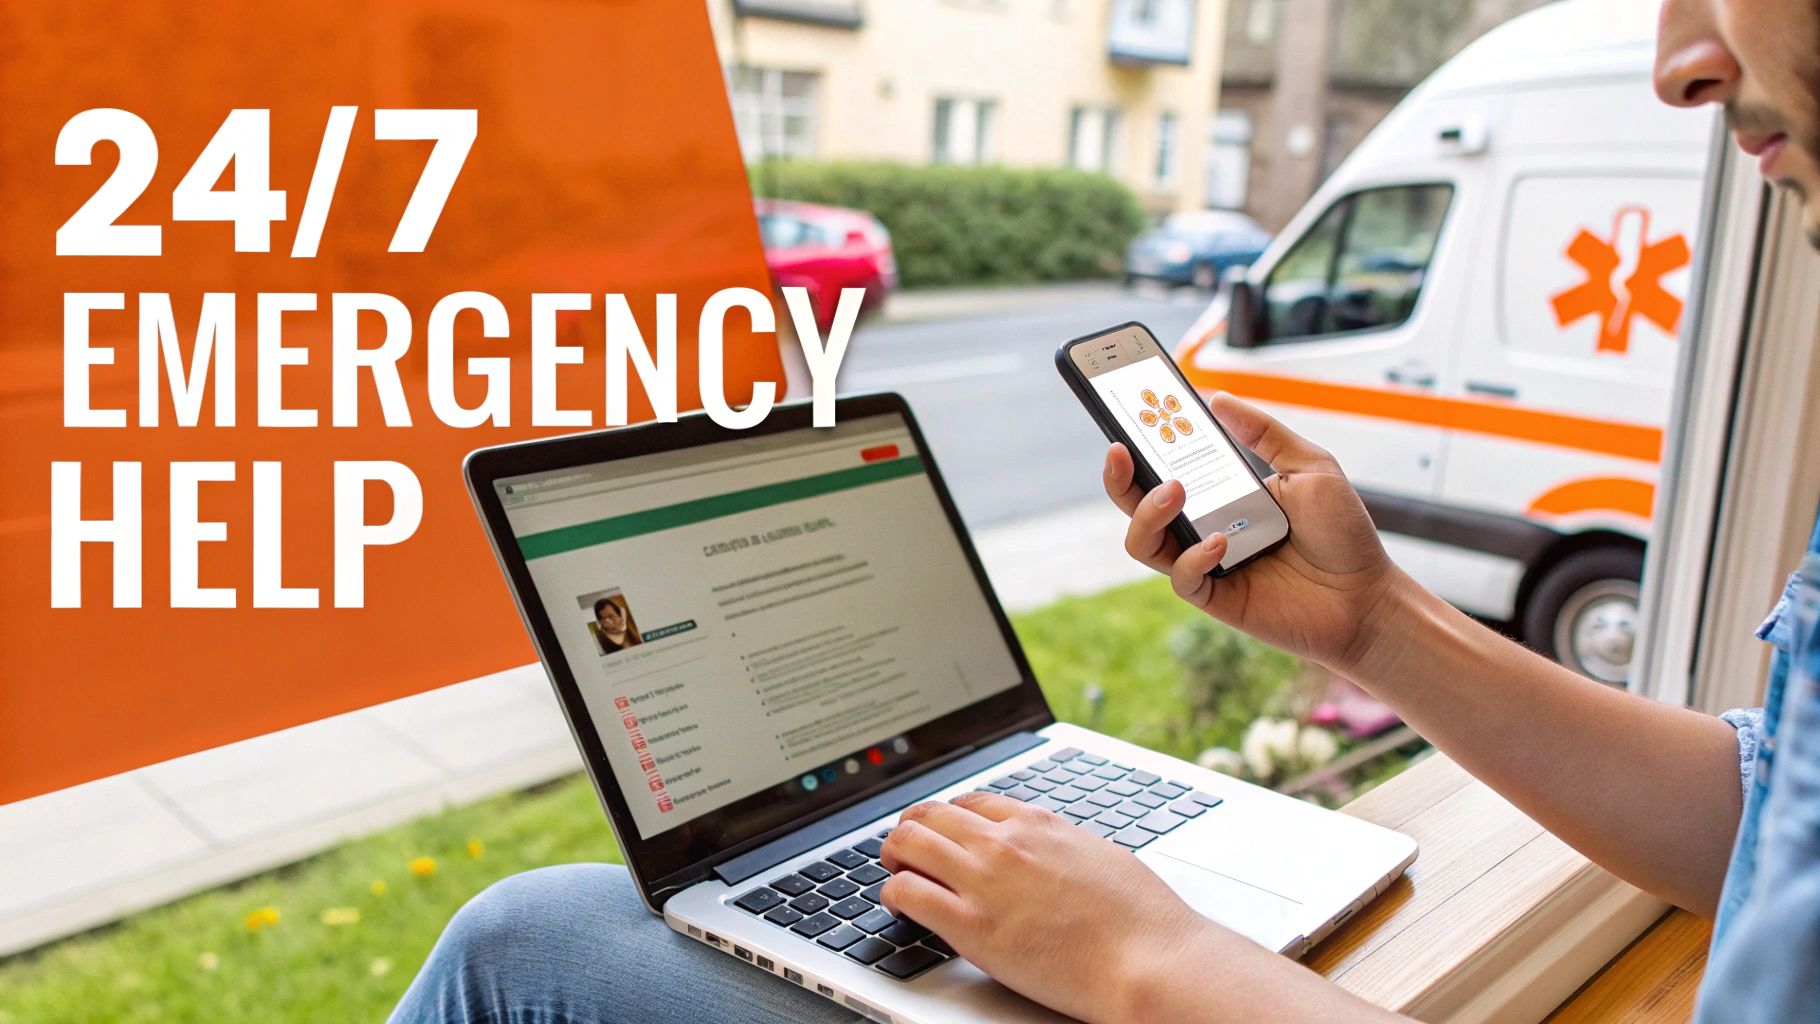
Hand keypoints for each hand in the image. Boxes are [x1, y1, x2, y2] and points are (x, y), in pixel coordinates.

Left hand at [878, 792, 1230, 1022]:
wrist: (1150, 961)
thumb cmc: (1140, 919)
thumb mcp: (1100, 857)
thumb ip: (1062, 848)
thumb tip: (1051, 851)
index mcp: (1038, 824)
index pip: (969, 803)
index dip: (947, 817)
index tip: (941, 831)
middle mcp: (1005, 844)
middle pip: (930, 815)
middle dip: (911, 829)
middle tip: (905, 849)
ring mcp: (985, 882)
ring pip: (908, 843)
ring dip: (894, 854)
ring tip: (895, 871)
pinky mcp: (971, 927)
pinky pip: (907, 892)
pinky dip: (892, 893)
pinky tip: (899, 905)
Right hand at [1103, 392, 1400, 672]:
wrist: (1369, 596)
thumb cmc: (1343, 535)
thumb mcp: (1310, 466)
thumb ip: (1264, 433)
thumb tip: (1218, 399)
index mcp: (1220, 494)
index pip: (1164, 468)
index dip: (1141, 444)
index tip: (1129, 412)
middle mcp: (1203, 527)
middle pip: (1136, 505)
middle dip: (1119, 478)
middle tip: (1122, 450)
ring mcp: (1206, 563)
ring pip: (1143, 542)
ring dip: (1147, 514)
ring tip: (1175, 491)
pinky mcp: (1216, 597)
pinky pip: (1181, 578)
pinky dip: (1192, 557)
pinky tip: (1219, 543)